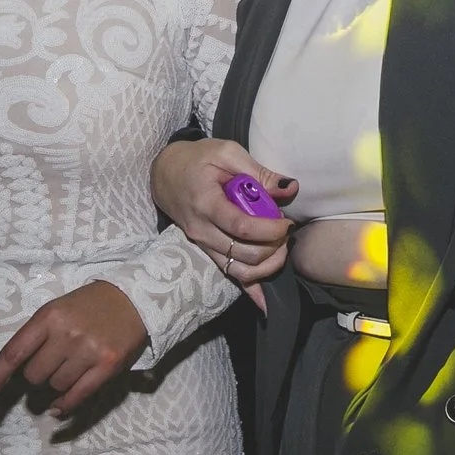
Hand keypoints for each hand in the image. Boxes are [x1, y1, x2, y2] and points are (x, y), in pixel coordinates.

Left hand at [0, 280, 149, 417]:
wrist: (134, 299)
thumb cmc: (88, 306)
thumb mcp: (58, 310)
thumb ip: (37, 337)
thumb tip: (16, 375)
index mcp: (48, 317)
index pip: (13, 353)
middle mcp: (66, 334)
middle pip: (34, 375)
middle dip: (38, 374)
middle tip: (52, 362)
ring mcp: (88, 351)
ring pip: (55, 386)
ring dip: (56, 384)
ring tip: (70, 367)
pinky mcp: (107, 365)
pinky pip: (77, 396)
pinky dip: (64, 406)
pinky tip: (58, 409)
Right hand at [151, 138, 294, 310]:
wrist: (164, 173)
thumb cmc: (196, 159)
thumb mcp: (226, 152)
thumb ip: (258, 172)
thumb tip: (290, 189)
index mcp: (206, 203)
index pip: (241, 227)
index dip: (269, 229)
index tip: (286, 222)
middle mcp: (202, 230)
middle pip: (244, 253)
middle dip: (273, 247)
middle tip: (285, 231)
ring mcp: (202, 244)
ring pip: (239, 269)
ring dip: (267, 265)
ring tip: (280, 248)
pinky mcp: (206, 251)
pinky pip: (228, 274)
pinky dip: (249, 289)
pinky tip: (265, 302)